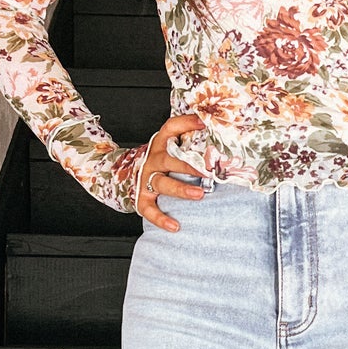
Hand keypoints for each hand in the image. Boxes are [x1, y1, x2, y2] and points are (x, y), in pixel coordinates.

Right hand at [135, 114, 208, 230]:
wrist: (132, 174)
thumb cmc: (163, 160)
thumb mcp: (171, 144)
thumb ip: (190, 138)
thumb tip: (215, 128)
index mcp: (161, 143)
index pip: (171, 128)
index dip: (185, 123)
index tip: (203, 122)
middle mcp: (153, 160)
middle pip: (169, 160)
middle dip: (189, 165)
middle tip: (208, 170)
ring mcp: (146, 179)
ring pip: (162, 183)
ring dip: (181, 189)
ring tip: (199, 194)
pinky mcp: (141, 198)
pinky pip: (150, 210)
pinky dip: (161, 219)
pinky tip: (175, 226)